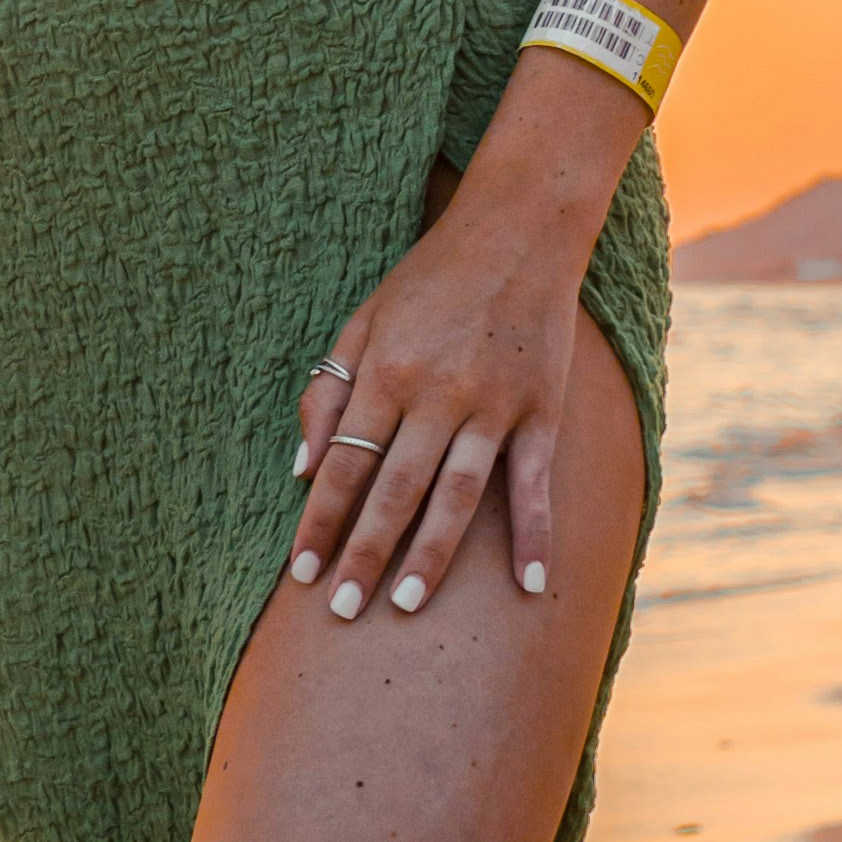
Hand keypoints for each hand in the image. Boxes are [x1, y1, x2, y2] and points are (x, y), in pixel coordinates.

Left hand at [290, 183, 598, 618]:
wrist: (519, 230)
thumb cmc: (429, 279)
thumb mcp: (363, 321)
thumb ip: (329, 391)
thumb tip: (300, 469)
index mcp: (385, 372)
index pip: (342, 464)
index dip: (319, 521)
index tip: (300, 574)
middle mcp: (436, 393)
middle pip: (393, 490)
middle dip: (363, 553)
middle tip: (341, 611)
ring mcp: (493, 405)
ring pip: (456, 495)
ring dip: (430, 555)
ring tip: (405, 605)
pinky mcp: (541, 410)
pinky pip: (534, 484)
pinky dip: (533, 536)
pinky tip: (529, 586)